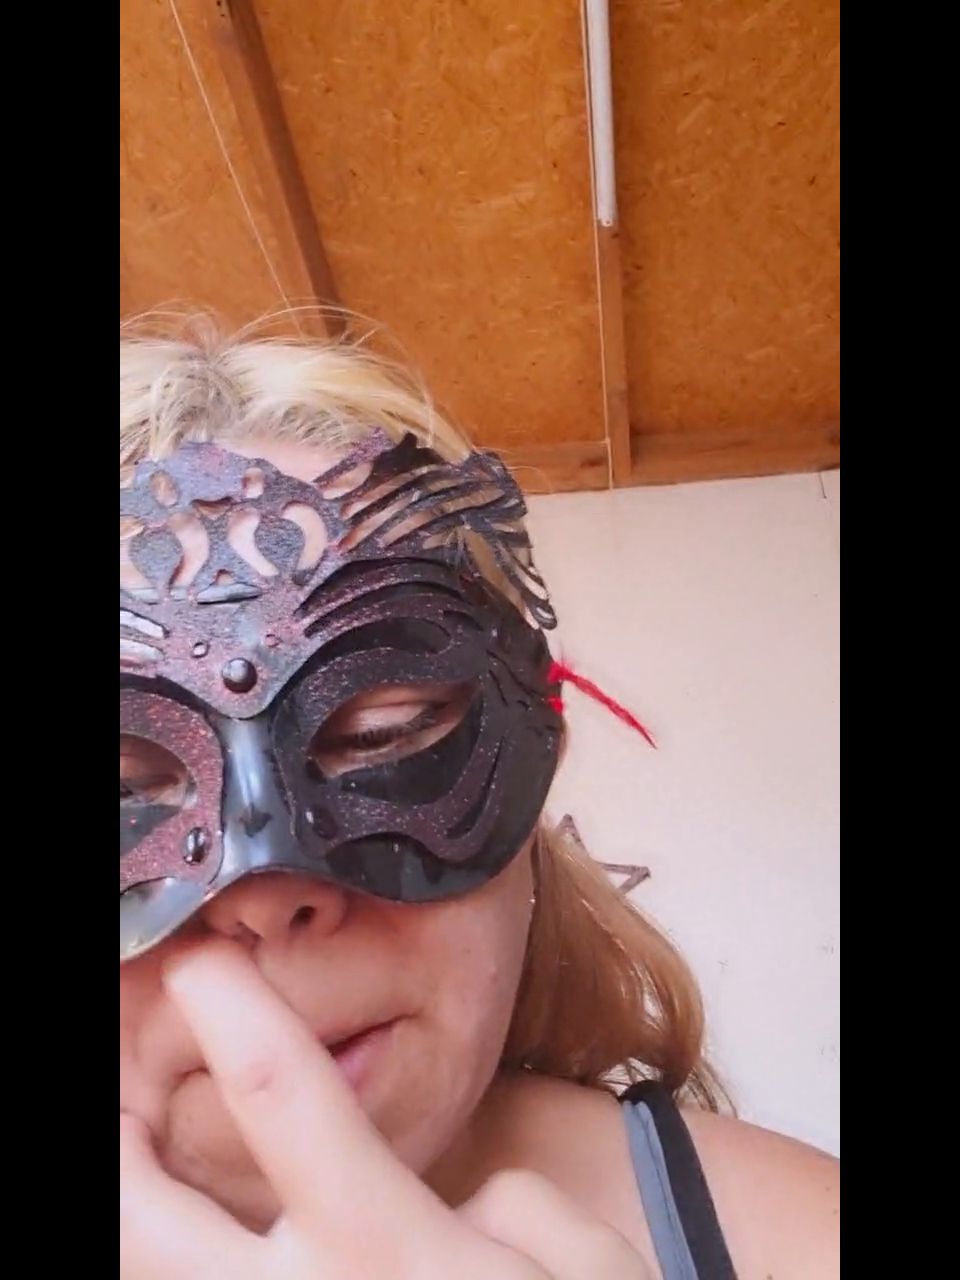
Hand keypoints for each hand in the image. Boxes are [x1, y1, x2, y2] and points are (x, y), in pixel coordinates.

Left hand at [120, 943, 649, 1278]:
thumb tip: (469, 1203)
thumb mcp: (595, 1271)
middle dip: (111, 1135)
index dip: (232, 1016)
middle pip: (143, 1222)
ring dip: (123, 1213)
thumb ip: (522, 1207)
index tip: (201, 965)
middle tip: (117, 1085)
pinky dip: (163, 1265)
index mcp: (389, 1256)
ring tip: (131, 1153)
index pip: (285, 1103)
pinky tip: (179, 1244)